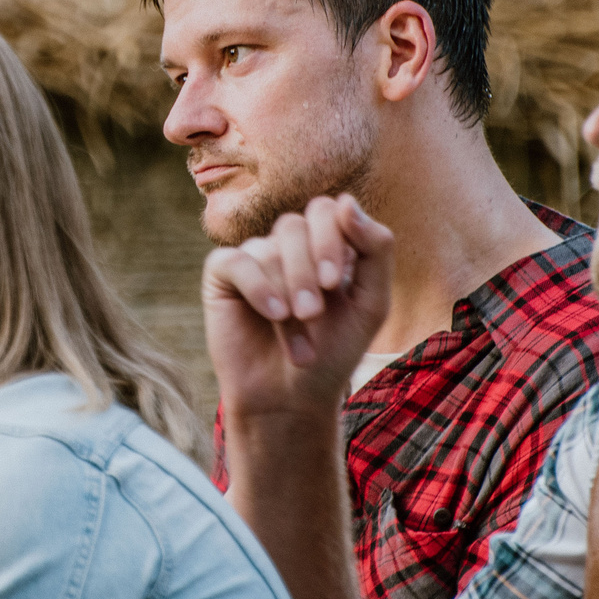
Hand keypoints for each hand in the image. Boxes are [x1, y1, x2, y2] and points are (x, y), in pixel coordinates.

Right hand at [202, 194, 393, 426]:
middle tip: (314, 312)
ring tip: (297, 329)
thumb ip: (375, 250)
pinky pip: (235, 261)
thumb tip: (346, 199)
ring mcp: (255, 257)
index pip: (328, 209)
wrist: (291, 399)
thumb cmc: (333, 353)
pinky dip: (257, 288)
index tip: (334, 284)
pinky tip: (271, 315)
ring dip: (287, 293)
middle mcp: (289, 245)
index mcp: (327, 244)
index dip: (330, 238)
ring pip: (267, 249)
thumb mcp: (371, 304)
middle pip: (294, 224)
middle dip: (306, 269)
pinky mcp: (223, 274)